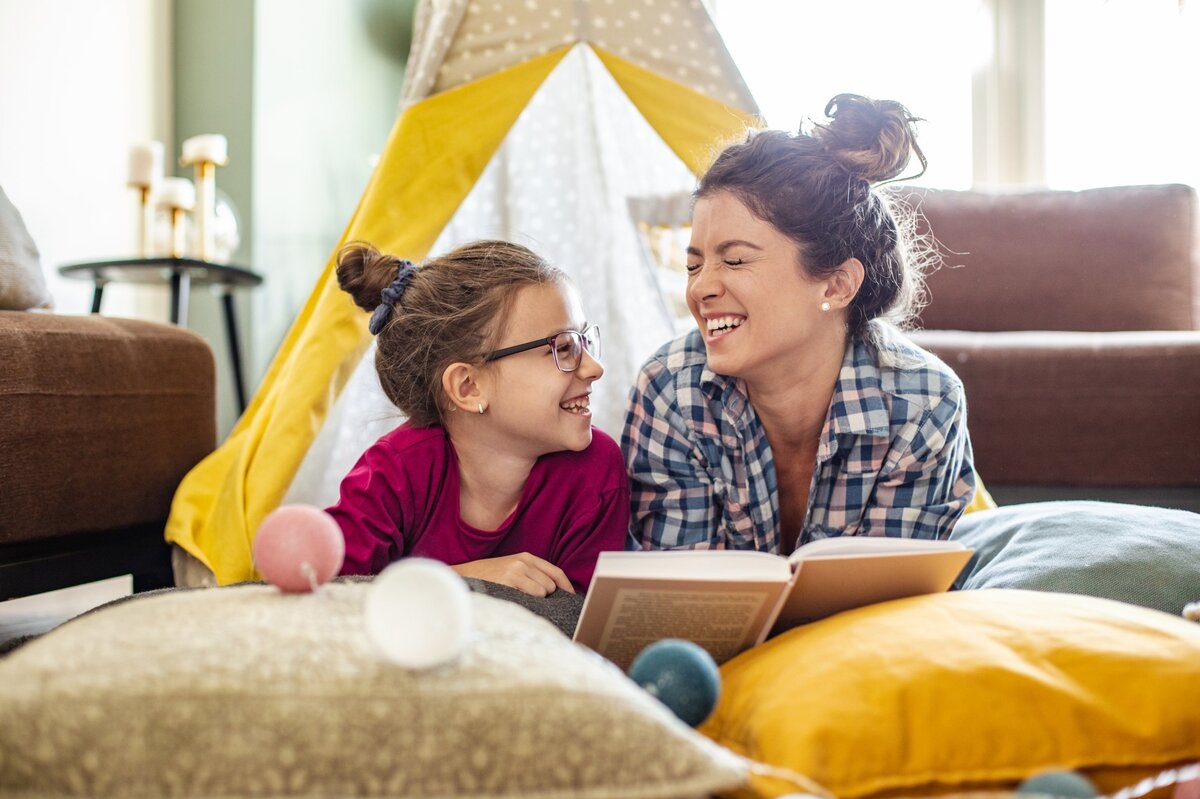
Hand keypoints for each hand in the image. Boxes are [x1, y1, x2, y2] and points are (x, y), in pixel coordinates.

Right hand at [451, 553, 574, 596]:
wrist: (464, 577)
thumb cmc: (490, 578)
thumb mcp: (512, 569)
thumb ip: (532, 574)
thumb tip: (553, 591)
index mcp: (526, 557)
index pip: (556, 571)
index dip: (566, 586)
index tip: (572, 597)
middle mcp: (523, 561)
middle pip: (551, 584)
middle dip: (546, 595)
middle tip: (530, 599)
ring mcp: (517, 570)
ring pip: (544, 591)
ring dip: (536, 599)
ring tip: (518, 597)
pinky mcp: (510, 580)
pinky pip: (533, 595)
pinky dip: (529, 601)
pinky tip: (515, 598)